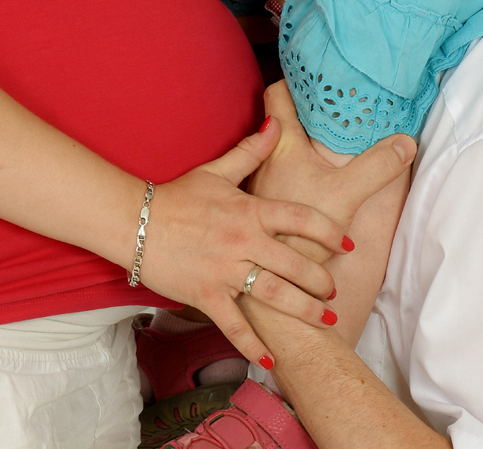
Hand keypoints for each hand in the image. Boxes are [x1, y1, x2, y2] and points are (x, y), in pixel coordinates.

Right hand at [138, 118, 361, 366]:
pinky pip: (235, 325)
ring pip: (275, 295)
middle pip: (294, 262)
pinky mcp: (207, 294)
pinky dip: (254, 346)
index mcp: (248, 210)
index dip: (327, 231)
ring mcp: (225, 270)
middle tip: (334, 291)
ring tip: (325, 321)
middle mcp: (243, 241)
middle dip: (321, 280)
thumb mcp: (216, 170)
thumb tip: (275, 122)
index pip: (299, 218)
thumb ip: (251, 150)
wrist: (135, 221)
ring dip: (304, 311)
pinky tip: (273, 360)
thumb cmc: (178, 196)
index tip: (347, 244)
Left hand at [249, 83, 415, 258]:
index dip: (293, 80)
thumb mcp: (346, 195)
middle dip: (303, 109)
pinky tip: (316, 177)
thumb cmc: (301, 234)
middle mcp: (264, 156)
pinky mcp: (264, 203)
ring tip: (329, 137)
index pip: (277, 94)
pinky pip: (277, 171)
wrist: (276, 281)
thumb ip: (377, 167)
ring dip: (300, 139)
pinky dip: (296, 166)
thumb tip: (406, 142)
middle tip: (332, 103)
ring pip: (277, 145)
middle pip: (278, 117)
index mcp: (280, 143)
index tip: (316, 76)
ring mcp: (260, 180)